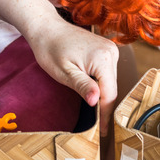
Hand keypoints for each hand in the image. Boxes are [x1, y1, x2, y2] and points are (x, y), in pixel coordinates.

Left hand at [27, 19, 118, 135]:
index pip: (109, 94)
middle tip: (98, 127)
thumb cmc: (51, 49)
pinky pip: (107, 73)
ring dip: (103, 95)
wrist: (46, 28)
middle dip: (104, 106)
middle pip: (112, 88)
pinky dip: (101, 84)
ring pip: (110, 81)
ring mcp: (110, 49)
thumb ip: (83, 86)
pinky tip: (92, 93)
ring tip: (95, 113)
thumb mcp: (64, 73)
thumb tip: (96, 101)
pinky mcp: (106, 50)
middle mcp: (111, 52)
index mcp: (103, 58)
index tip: (102, 131)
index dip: (105, 114)